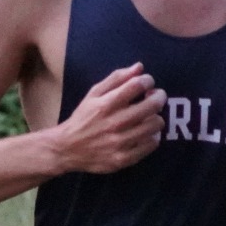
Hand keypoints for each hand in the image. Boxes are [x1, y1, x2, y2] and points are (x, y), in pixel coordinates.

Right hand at [50, 64, 166, 173]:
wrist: (67, 149)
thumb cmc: (83, 118)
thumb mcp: (93, 94)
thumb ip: (116, 79)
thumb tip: (140, 67)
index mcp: (106, 104)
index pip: (137, 85)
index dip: (148, 80)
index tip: (147, 82)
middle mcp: (114, 123)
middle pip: (152, 105)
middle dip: (158, 97)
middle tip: (155, 97)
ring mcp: (120, 142)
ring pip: (155, 125)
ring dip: (155, 117)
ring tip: (149, 117)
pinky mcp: (124, 158)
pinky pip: (152, 144)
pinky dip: (152, 137)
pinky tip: (145, 134)